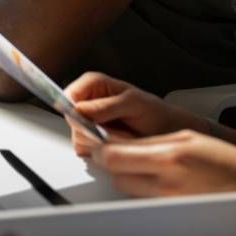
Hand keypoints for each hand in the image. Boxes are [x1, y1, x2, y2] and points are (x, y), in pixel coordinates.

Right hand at [63, 71, 204, 157]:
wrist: (167, 132)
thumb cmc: (154, 113)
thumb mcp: (133, 104)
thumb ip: (105, 106)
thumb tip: (80, 110)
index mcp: (93, 84)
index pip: (68, 96)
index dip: (76, 111)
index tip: (90, 123)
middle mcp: (88, 101)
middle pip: (71, 119)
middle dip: (91, 130)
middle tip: (114, 132)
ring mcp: (89, 121)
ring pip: (77, 135)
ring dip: (98, 142)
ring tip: (121, 137)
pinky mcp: (93, 138)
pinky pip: (86, 148)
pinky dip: (100, 151)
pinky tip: (116, 145)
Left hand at [93, 130, 235, 196]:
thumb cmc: (225, 162)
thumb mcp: (186, 137)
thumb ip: (150, 141)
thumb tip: (120, 141)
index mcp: (168, 157)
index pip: (114, 155)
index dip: (101, 147)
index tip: (100, 142)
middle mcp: (166, 182)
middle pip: (115, 175)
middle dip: (112, 163)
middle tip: (118, 154)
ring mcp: (168, 201)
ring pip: (127, 189)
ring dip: (127, 177)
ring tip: (144, 168)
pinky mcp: (171, 213)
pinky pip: (143, 201)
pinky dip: (142, 191)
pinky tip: (155, 182)